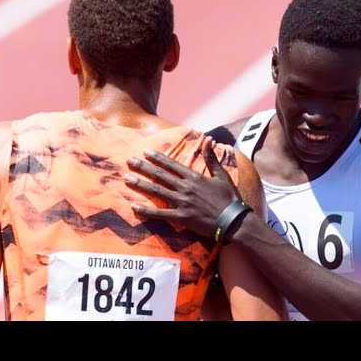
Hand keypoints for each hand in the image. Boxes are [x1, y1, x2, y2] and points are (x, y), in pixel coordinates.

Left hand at [124, 136, 241, 238]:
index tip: (145, 152)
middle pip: (160, 175)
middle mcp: (185, 188)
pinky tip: (134, 207)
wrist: (233, 221)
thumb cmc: (229, 198)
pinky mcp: (181, 218)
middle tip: (129, 161)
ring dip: (140, 184)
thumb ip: (212, 158)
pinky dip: (146, 211)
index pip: (172, 165)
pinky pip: (160, 214)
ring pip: (157, 191)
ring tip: (127, 178)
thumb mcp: (222, 175)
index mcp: (195, 177)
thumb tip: (209, 140)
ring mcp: (182, 203)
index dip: (157, 158)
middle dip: (143, 167)